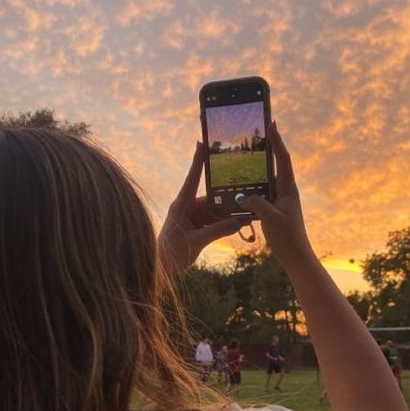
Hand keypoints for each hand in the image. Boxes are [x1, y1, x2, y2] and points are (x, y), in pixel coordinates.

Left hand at [158, 142, 248, 272]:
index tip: (201, 142)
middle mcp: (187, 207)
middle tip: (246, 193)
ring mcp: (192, 217)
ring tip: (247, 212)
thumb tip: (238, 222)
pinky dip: (225, 223)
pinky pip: (214, 221)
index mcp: (182, 204)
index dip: (198, 160)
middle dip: (229, 197)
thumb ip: (217, 231)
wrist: (161, 268)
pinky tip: (240, 224)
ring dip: (229, 213)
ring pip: (215, 210)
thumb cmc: (172, 253)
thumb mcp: (197, 241)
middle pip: (212, 197)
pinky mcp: (196, 227)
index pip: (192, 178)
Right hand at [241, 122, 313, 266]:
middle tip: (255, 136)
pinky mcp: (275, 210)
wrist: (297, 258)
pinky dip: (252, 188)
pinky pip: (262, 194)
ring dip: (256, 170)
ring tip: (243, 159)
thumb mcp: (270, 218)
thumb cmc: (288, 238)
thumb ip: (256, 203)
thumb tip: (242, 195)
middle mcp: (286, 191)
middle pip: (275, 165)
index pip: (283, 159)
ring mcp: (281, 201)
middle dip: (267, 150)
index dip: (277, 141)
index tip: (272, 123)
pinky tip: (240, 189)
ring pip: (267, 180)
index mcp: (288, 189)